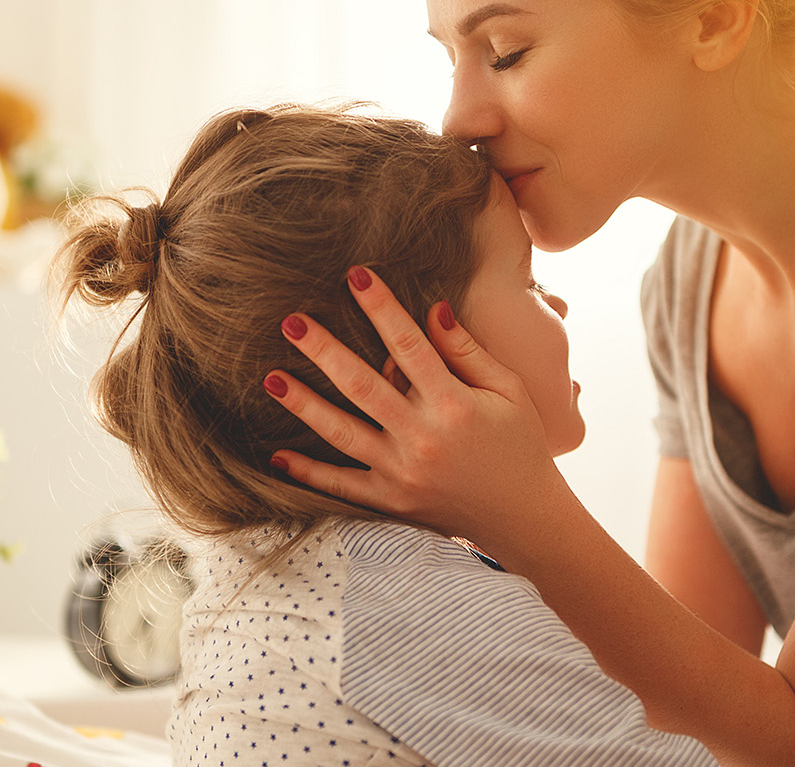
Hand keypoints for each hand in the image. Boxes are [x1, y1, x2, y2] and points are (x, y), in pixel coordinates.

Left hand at [264, 266, 569, 542]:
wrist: (523, 518)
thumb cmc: (520, 445)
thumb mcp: (510, 392)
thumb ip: (468, 352)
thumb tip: (434, 309)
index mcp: (454, 404)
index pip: (409, 345)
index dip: (381, 308)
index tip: (356, 276)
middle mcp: (423, 438)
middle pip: (362, 385)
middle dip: (325, 351)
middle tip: (291, 322)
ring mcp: (402, 473)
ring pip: (342, 433)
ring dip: (304, 405)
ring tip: (271, 378)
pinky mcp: (391, 501)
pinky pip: (341, 486)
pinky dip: (308, 472)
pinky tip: (276, 455)